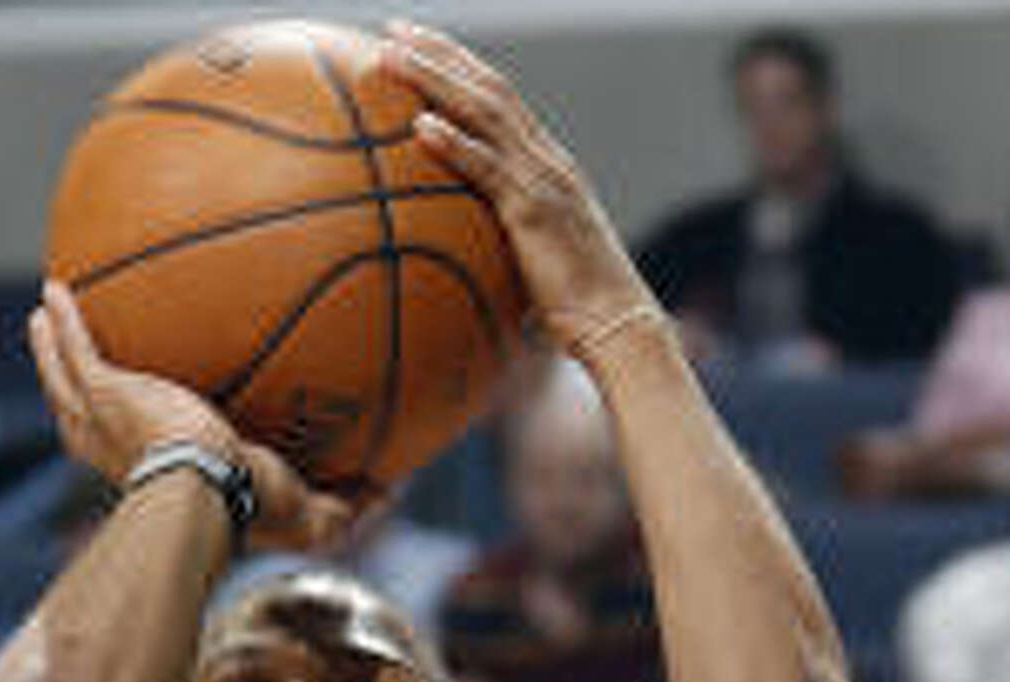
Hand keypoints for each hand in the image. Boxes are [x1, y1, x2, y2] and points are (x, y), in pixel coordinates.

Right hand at [29, 282, 351, 549]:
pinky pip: (78, 348)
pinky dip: (65, 322)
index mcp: (157, 475)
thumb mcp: (308, 512)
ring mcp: (103, 421)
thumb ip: (344, 501)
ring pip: (63, 379)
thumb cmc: (251, 509)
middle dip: (71, 387)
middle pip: (80, 415)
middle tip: (67, 359)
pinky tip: (55, 289)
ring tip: (42, 316)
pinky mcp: (105, 393)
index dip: (128, 437)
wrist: (209, 494)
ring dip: (50, 349)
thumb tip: (388, 490)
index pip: (133, 455)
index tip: (134, 419)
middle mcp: (117, 451)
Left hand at [381, 22, 659, 357]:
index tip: (416, 43)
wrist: (616, 324)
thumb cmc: (573, 304)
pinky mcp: (536, 212)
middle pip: (489, 87)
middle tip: (393, 28)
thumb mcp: (531, 256)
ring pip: (485, 112)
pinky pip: (489, 170)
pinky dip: (455, 144)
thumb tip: (453, 249)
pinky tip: (419, 127)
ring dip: (436, 79)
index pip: (499, 97)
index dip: (458, 64)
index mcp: (548, 163)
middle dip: (440, 52)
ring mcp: (544, 180)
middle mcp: (548, 159)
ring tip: (392, 56)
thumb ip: (499, 236)